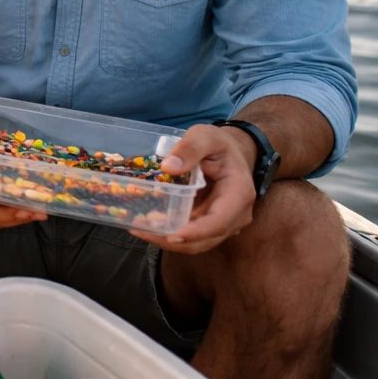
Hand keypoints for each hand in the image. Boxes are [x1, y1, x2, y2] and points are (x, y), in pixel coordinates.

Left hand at [131, 124, 256, 253]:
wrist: (230, 152)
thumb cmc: (218, 144)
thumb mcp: (205, 136)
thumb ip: (190, 148)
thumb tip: (169, 167)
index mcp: (238, 194)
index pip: (219, 221)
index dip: (196, 232)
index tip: (171, 236)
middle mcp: (235, 215)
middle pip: (205, 239)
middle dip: (172, 239)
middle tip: (140, 230)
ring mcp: (224, 223)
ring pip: (196, 242)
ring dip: (167, 239)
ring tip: (138, 228)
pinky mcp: (209, 224)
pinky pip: (191, 235)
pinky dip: (169, 232)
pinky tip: (147, 224)